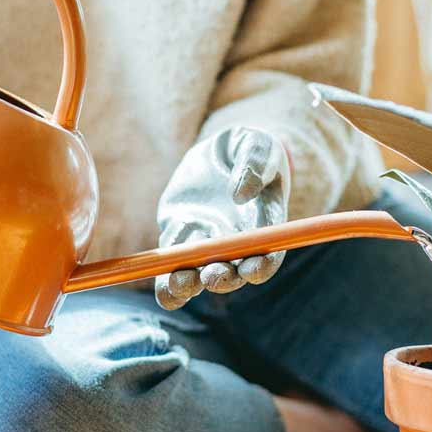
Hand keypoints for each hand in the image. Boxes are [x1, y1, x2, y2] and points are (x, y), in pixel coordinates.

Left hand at [155, 127, 289, 310]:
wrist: (217, 152)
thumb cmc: (247, 147)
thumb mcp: (255, 144)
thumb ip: (255, 164)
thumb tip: (239, 194)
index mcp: (263, 227)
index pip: (267, 256)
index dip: (261, 266)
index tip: (251, 268)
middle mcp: (235, 244)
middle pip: (231, 273)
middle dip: (223, 277)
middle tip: (212, 274)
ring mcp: (205, 244)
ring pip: (199, 277)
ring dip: (190, 284)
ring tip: (181, 281)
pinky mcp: (178, 239)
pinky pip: (171, 268)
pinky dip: (167, 283)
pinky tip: (164, 287)